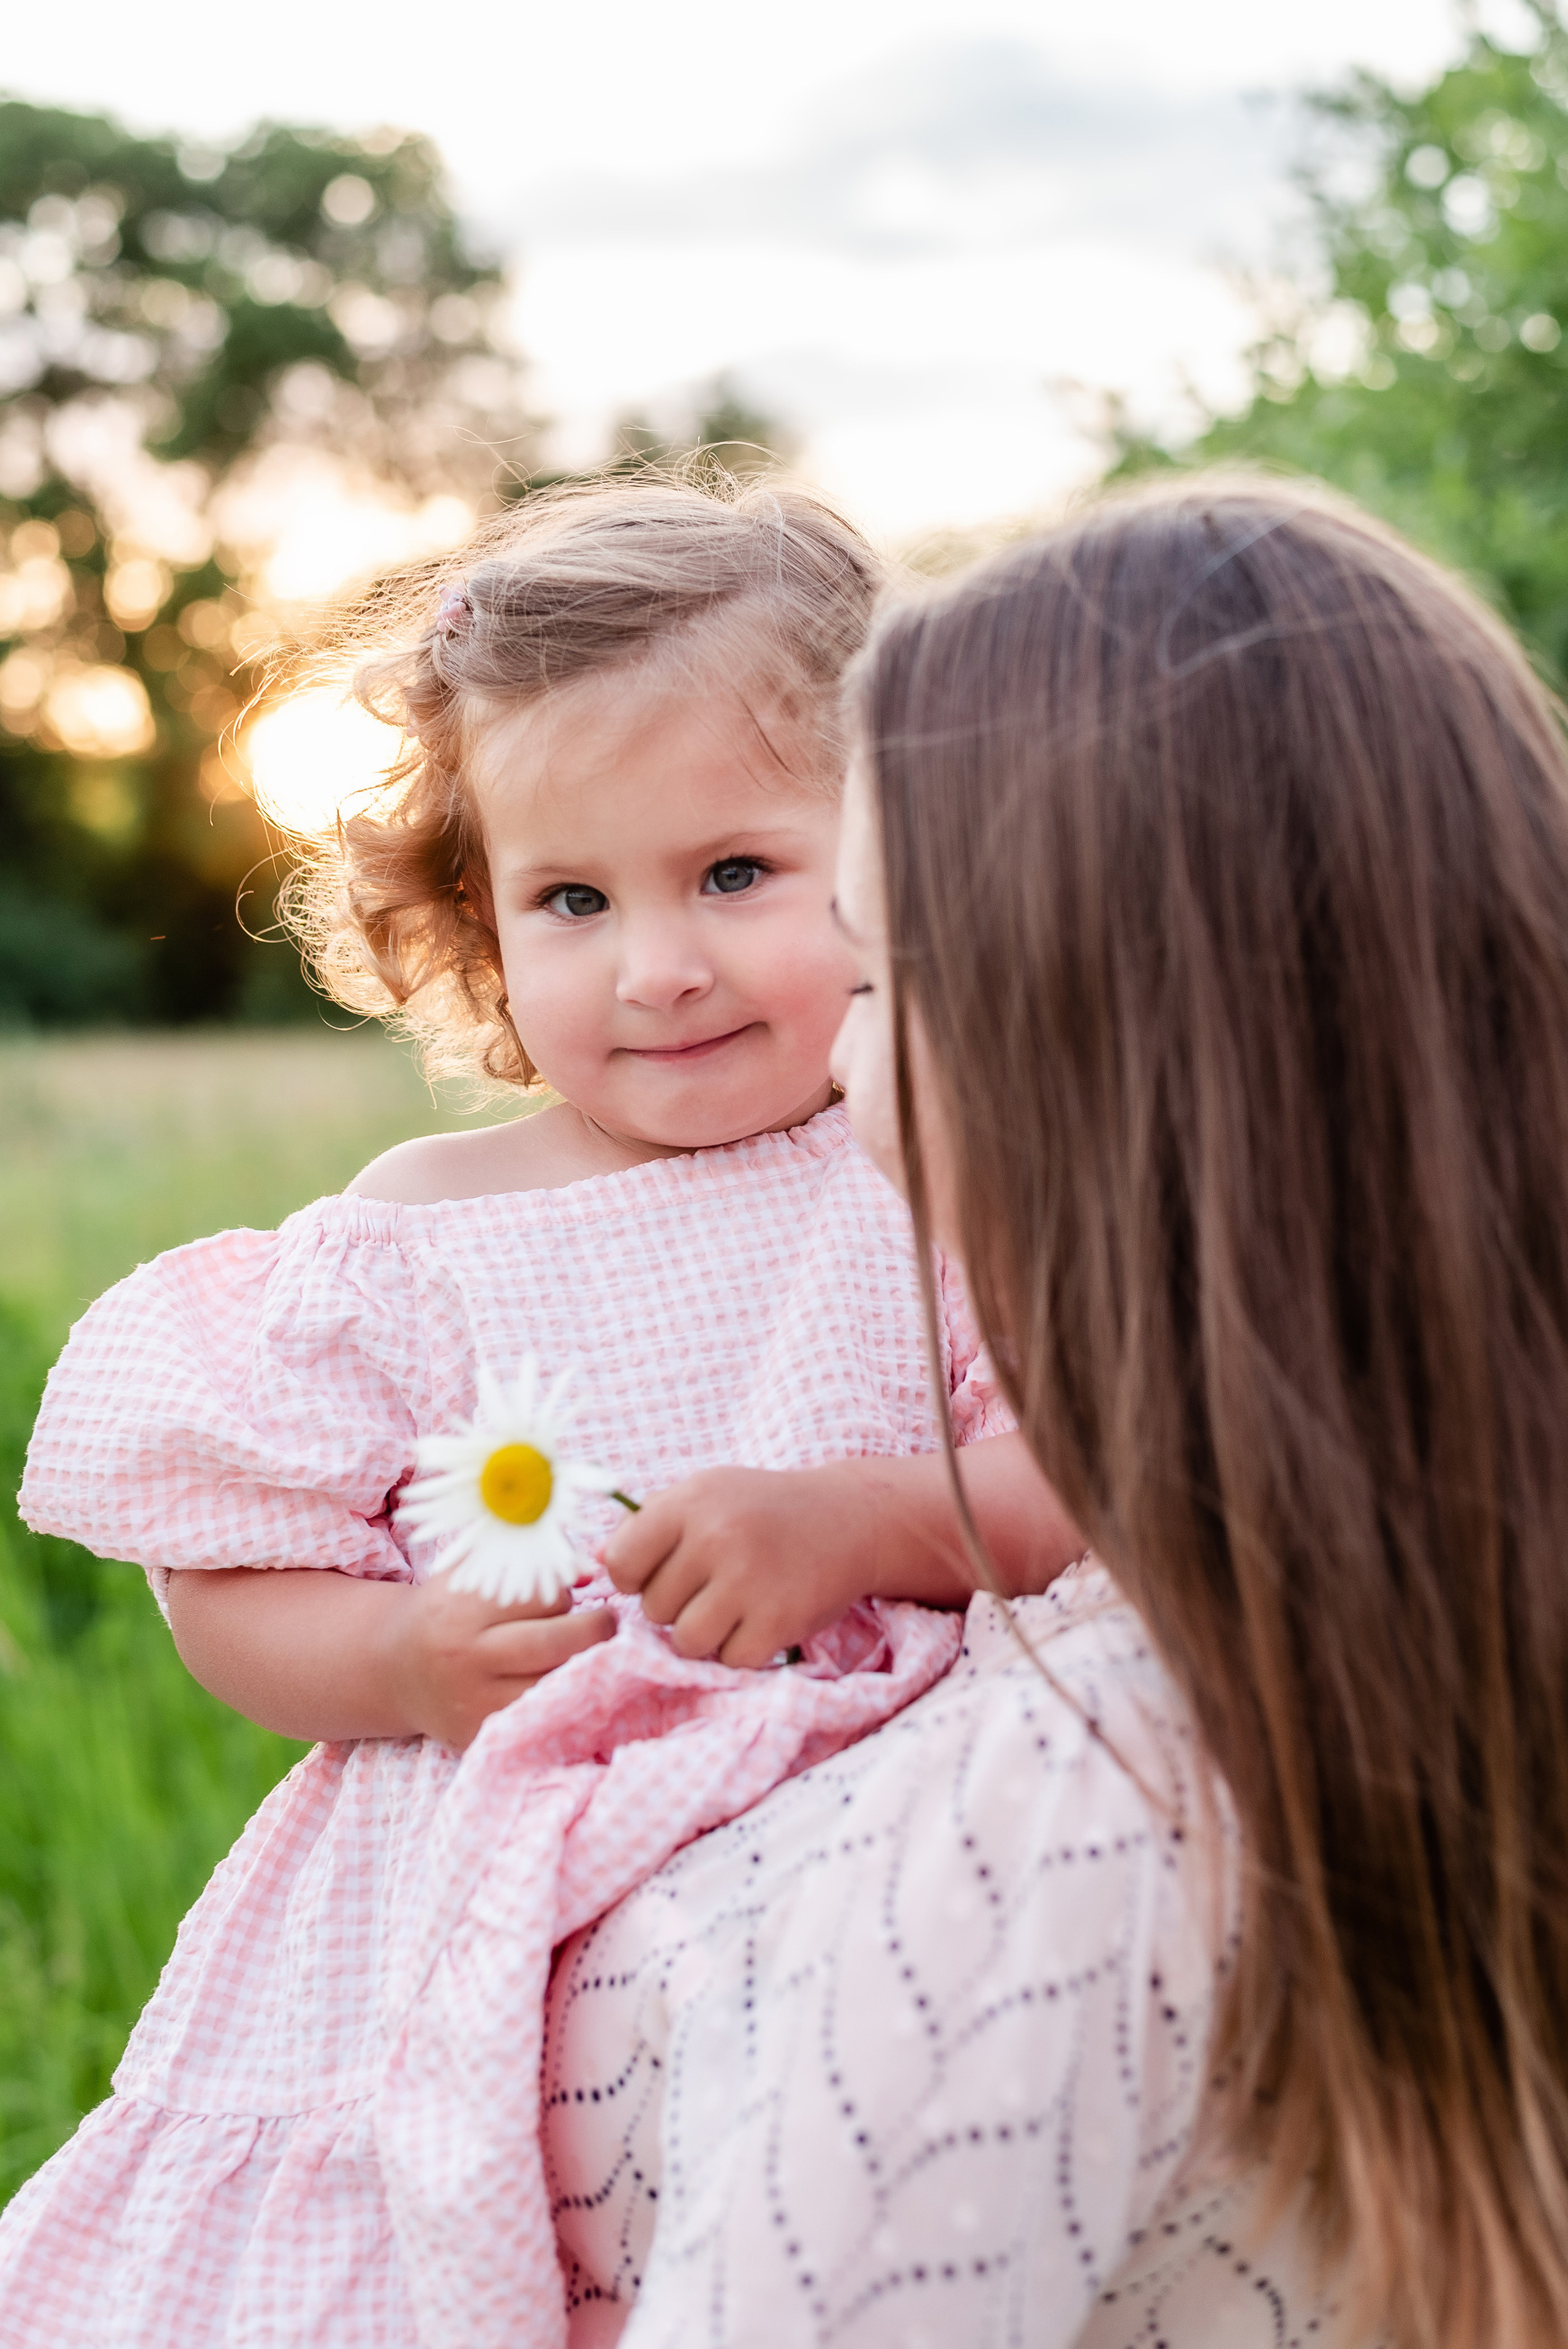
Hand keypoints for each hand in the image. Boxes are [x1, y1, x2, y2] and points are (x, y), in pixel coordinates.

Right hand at [376, 1577, 614, 1748]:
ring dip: (583, 1666)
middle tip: (606, 1622)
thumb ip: (527, 1559)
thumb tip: (588, 1571)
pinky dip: (563, 1699)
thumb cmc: (446, 1611)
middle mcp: (465, 1658)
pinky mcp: (481, 1737)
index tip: (563, 1595)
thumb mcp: (474, 1573)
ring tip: (586, 1652)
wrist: (396, 1669)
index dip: (562, 1592)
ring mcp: (474, 1703)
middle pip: (557, 1642)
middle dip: (596, 1629)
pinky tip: (566, 1684)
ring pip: (556, 1683)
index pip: (542, 1596)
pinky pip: (542, 1718)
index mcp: (461, 1609)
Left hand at [602, 1462, 882, 1669]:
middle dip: (677, 1605)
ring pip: (686, 1641)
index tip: (663, 1572)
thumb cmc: (761, 1509)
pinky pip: (730, 1659)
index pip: (620, 1564)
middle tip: (712, 1585)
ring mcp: (748, 1580)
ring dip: (706, 1633)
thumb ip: (648, 1525)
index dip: (636, 1577)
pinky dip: (743, 1649)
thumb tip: (593, 1562)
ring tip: (733, 1606)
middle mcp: (715, 1537)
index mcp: (688, 1502)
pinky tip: (760, 1618)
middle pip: (654, 1608)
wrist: (847, 1519)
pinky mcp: (778, 1619)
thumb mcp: (704, 1494)